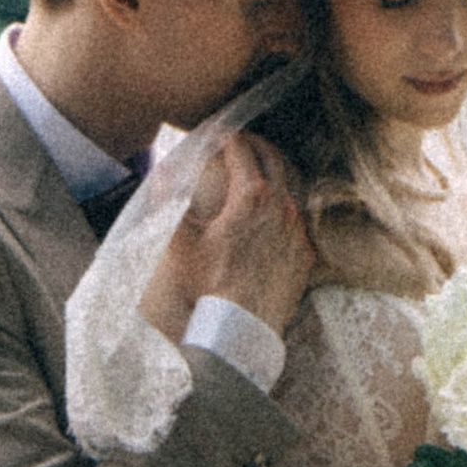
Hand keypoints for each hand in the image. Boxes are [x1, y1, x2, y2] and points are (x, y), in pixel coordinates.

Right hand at [141, 134, 312, 343]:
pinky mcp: (304, 255)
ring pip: (290, 186)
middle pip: (274, 159)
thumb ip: (170, 200)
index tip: (217, 134)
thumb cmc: (205, 288)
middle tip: (238, 143)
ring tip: (253, 173)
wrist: (238, 332)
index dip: (227, 137)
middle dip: (254, 145)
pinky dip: (282, 207)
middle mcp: (282, 208)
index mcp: (252, 197)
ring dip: (271, 174)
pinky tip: (268, 214)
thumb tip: (162, 171)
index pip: (242, 150)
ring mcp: (297, 232)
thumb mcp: (178, 242)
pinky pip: (297, 219)